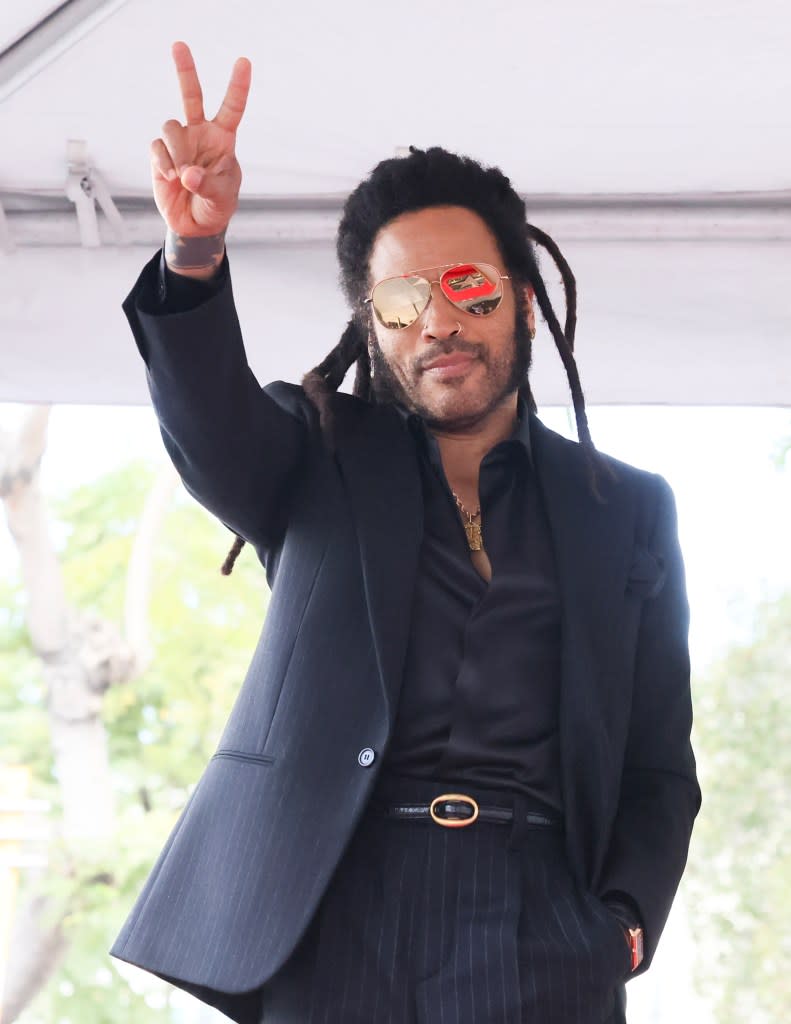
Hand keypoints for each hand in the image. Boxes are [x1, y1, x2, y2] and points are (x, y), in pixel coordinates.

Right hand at [150, 41, 250, 237]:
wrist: (196, 225)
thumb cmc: (216, 207)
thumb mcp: (220, 198)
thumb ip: (205, 184)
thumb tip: (186, 173)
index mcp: (223, 140)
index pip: (232, 108)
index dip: (238, 86)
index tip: (244, 62)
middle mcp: (200, 134)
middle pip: (191, 96)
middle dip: (185, 70)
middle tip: (179, 44)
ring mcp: (179, 143)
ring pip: (171, 127)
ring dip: (177, 150)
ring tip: (182, 175)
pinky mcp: (160, 155)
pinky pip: (157, 147)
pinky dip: (164, 162)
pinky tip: (171, 178)